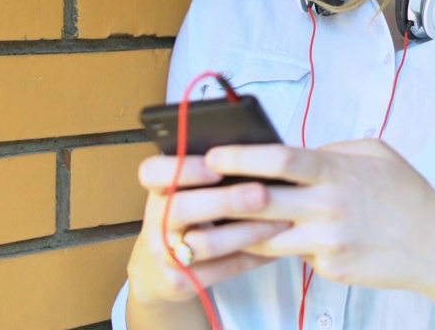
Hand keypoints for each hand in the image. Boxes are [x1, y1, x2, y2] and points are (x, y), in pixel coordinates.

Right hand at [125, 154, 292, 309]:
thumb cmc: (191, 216)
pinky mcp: (179, 282)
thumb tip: (260, 151)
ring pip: (204, 244)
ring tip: (281, 221)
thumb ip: (213, 174)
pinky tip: (277, 247)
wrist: (160, 271)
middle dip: (225, 200)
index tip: (215, 166)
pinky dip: (252, 258)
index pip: (152, 172)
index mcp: (158, 190)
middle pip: (181, 208)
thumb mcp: (189, 193)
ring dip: (247, 232)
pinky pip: (220, 270)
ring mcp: (163, 254)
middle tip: (262, 194)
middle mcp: (155, 221)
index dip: (183, 168)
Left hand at [204, 140, 434, 308]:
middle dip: (219, 202)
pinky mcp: (331, 267)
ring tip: (192, 239)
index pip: (283, 160)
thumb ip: (332, 152)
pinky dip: (270, 251)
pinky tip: (241, 253)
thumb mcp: (376, 154)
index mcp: (337, 170)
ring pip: (266, 237)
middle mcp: (329, 204)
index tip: (211, 157)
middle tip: (182, 200)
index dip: (243, 158)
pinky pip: (292, 256)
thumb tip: (296, 153)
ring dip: (228, 238)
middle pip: (263, 202)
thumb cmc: (407, 194)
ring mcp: (329, 239)